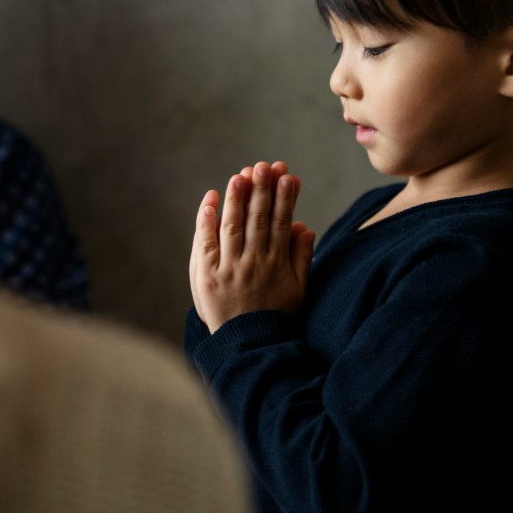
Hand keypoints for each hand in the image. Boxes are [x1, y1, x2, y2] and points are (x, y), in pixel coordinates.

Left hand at [189, 161, 314, 332]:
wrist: (248, 346)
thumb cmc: (276, 317)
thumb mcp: (298, 290)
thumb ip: (302, 258)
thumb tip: (306, 226)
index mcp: (277, 265)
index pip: (283, 223)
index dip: (286, 198)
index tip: (289, 175)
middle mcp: (253, 264)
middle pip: (258, 219)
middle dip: (261, 190)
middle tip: (264, 165)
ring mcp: (229, 269)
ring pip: (233, 226)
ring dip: (237, 198)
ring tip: (240, 175)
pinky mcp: (207, 276)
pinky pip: (206, 242)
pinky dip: (207, 219)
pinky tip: (211, 198)